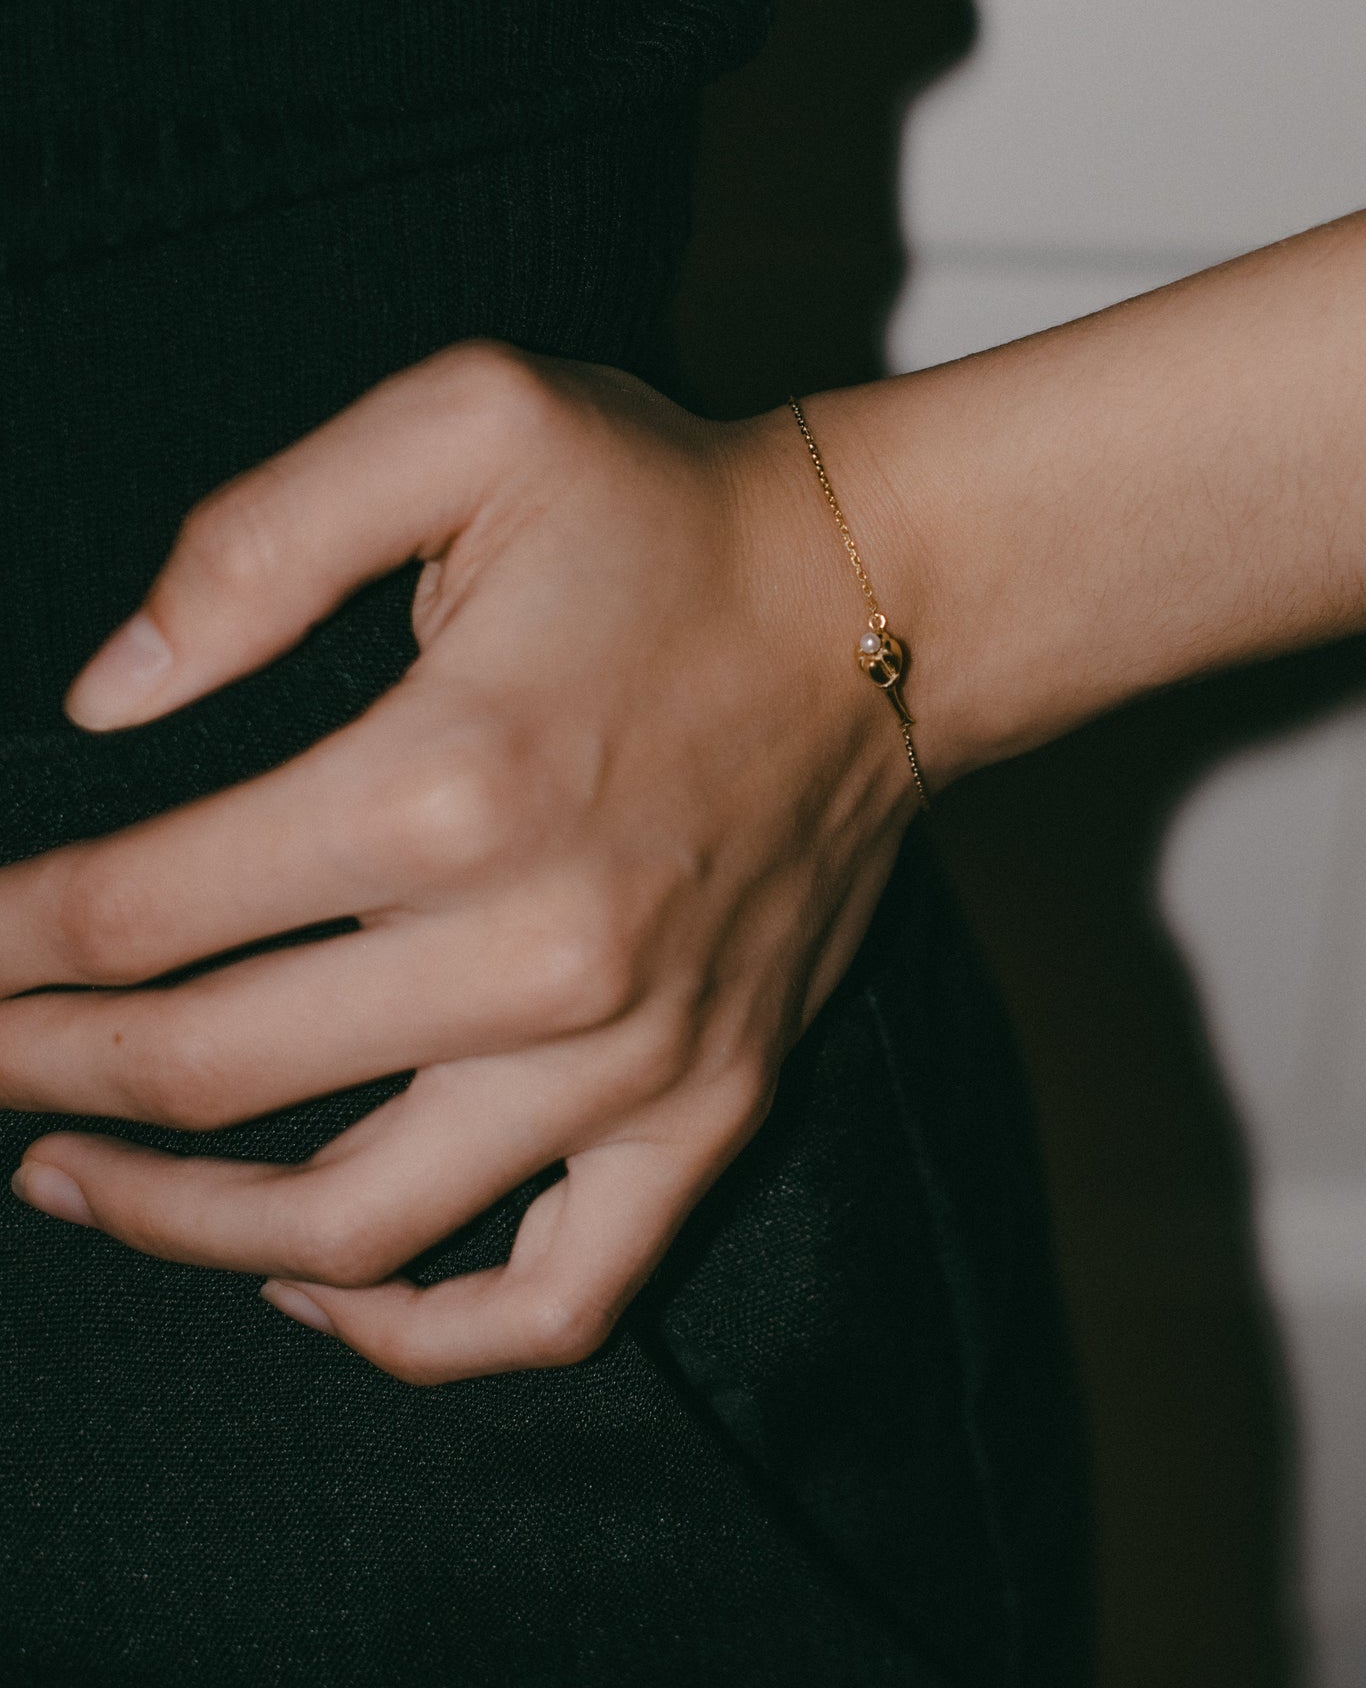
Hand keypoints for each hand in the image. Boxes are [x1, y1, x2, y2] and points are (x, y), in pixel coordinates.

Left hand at [3, 345, 919, 1382]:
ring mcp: (634, 1060)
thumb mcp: (464, 423)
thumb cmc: (673, 511)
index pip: (143, 911)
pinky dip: (417, 1334)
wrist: (886, 608)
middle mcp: (539, 953)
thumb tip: (104, 699)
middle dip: (39, 1068)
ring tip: (70, 1178)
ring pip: (353, 1226)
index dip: (0, 946)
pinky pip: (555, 1299)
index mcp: (450, 778)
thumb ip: (252, 542)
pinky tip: (318, 1287)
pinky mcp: (708, 1109)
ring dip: (174, 1223)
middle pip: (210, 1073)